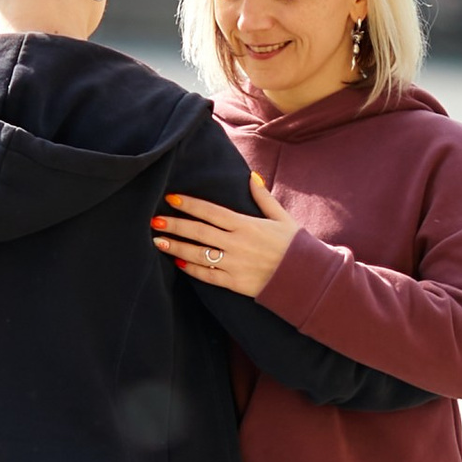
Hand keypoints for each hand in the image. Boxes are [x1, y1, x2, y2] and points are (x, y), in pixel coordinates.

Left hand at [151, 178, 299, 296]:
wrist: (306, 278)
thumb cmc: (294, 246)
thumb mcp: (282, 217)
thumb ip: (263, 198)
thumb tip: (251, 178)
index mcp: (246, 225)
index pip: (211, 211)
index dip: (189, 204)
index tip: (171, 198)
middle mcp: (237, 244)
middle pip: (199, 232)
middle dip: (175, 225)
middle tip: (154, 221)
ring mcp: (234, 264)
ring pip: (198, 255)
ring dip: (176, 248)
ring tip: (158, 242)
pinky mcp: (235, 283)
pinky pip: (208, 276)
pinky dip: (192, 270)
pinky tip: (178, 264)